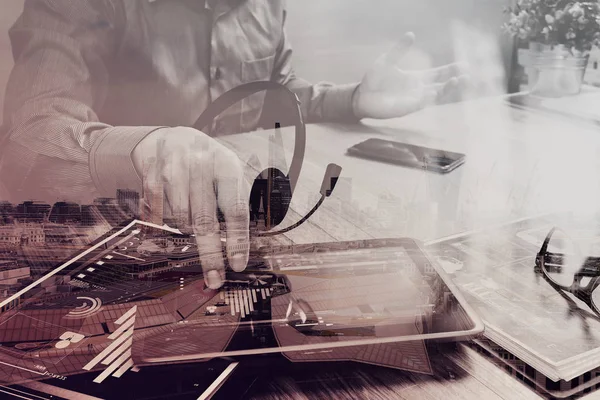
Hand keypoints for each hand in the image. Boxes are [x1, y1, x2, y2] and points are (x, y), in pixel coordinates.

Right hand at [132, 127, 249, 288]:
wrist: (173, 137)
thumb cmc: (208, 165)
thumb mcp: (228, 174)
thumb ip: (234, 203)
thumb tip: (239, 248)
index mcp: (227, 166)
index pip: (235, 209)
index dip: (237, 240)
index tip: (237, 265)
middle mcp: (201, 164)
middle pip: (205, 220)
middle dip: (210, 255)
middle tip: (214, 279)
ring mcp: (174, 167)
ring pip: (180, 218)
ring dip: (187, 229)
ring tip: (190, 220)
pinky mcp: (152, 172)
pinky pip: (157, 212)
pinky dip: (164, 221)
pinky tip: (168, 213)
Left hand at [352, 32, 468, 119]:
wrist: (361, 96)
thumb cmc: (374, 79)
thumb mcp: (387, 61)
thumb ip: (399, 50)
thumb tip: (411, 34)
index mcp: (416, 78)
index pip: (437, 74)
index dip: (450, 70)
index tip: (465, 65)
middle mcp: (418, 90)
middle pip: (441, 87)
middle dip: (454, 83)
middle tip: (466, 77)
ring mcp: (412, 100)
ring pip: (434, 97)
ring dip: (445, 91)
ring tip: (456, 82)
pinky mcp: (404, 109)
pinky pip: (418, 105)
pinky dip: (426, 99)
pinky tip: (433, 93)